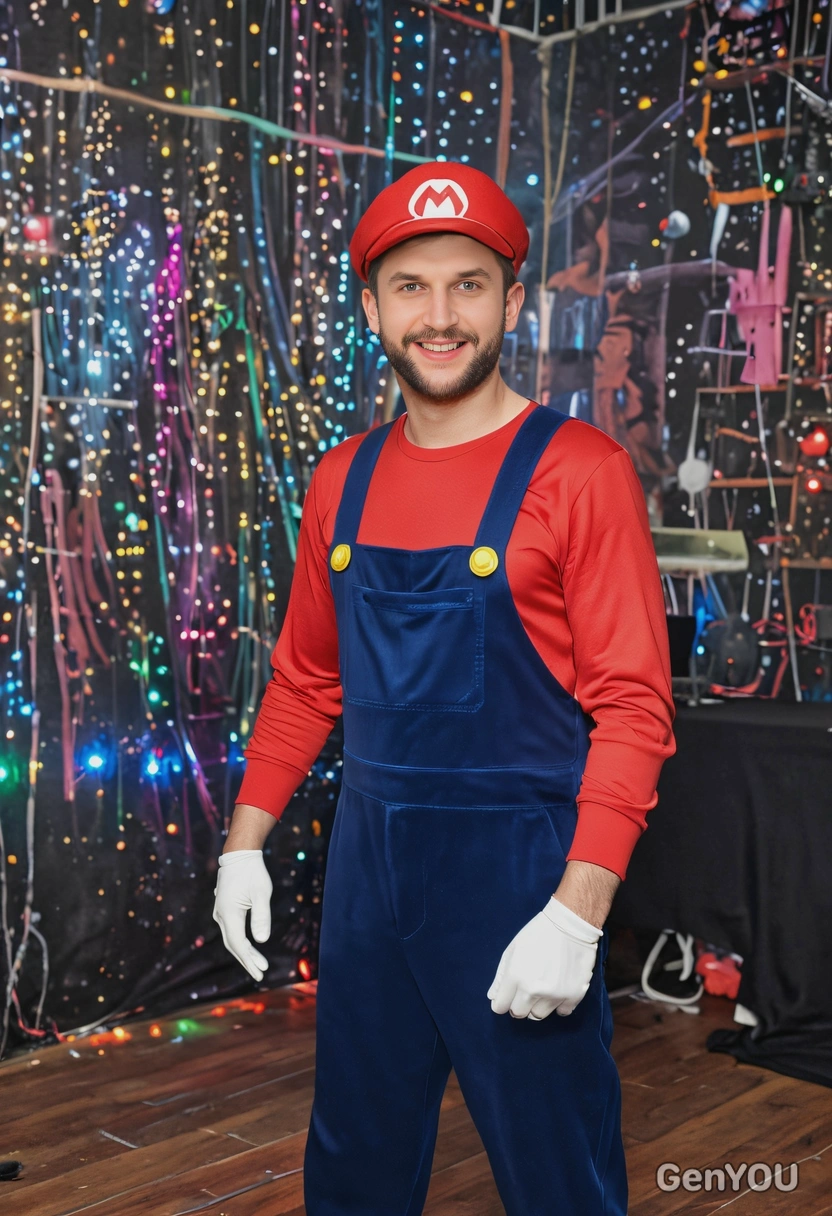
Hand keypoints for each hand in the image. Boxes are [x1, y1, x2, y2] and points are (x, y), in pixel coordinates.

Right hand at [212, 849, 272, 980]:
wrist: (240, 854)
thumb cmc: (253, 872)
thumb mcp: (261, 893)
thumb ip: (261, 916)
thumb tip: (261, 941)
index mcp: (229, 913)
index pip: (238, 944)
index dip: (249, 961)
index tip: (261, 973)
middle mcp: (221, 915)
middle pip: (233, 944)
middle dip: (247, 960)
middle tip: (261, 972)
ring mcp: (220, 911)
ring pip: (231, 938)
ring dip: (244, 951)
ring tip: (259, 962)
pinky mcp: (224, 907)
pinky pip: (231, 929)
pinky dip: (240, 941)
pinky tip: (250, 946)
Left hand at [487, 896, 601, 1019]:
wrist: (571, 925)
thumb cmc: (539, 933)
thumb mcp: (513, 949)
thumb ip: (501, 976)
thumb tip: (493, 997)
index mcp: (515, 976)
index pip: (500, 1006)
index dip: (502, 1002)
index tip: (507, 997)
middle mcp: (533, 989)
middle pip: (519, 1013)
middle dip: (519, 1005)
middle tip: (525, 992)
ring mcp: (554, 995)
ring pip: (539, 1015)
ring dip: (538, 1005)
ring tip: (543, 988)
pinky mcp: (573, 996)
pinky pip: (562, 1012)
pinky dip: (559, 1005)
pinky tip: (558, 990)